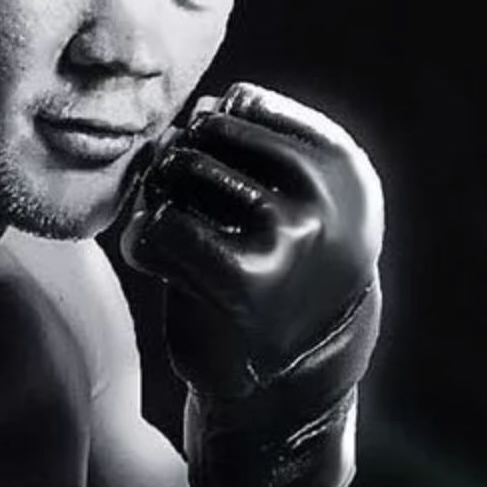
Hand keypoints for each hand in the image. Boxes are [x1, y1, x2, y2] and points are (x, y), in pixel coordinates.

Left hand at [119, 82, 383, 486]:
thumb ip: (256, 143)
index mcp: (344, 168)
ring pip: (182, 172)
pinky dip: (142, 242)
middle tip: (180, 207)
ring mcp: (290, 235)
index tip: (213, 178)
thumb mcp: (293, 200)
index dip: (209, 136)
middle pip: (208, 132)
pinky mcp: (244, 279)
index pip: (244, 106)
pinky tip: (154, 264)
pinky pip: (161, 226)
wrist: (286, 384)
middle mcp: (327, 197)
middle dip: (179, 163)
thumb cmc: (274, 275)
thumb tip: (210, 101)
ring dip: (159, 200)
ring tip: (171, 234)